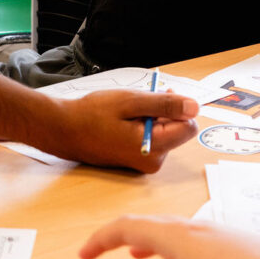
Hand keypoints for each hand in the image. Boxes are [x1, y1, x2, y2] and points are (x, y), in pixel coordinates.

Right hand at [46, 91, 197, 172]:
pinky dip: (143, 125)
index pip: (188, 127)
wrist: (64, 130)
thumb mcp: (130, 102)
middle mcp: (153, 161)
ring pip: (164, 132)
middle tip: (137, 103)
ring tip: (126, 112)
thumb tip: (194, 107)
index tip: (158, 96)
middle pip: (177, 129)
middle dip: (162, 112)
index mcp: (154, 148)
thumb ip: (164, 105)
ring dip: (151, 117)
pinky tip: (123, 121)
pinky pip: (152, 138)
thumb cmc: (92, 114)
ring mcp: (145, 163)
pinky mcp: (137, 160)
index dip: (177, 107)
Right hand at [79, 216, 259, 258]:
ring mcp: (218, 233)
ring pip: (175, 232)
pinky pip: (196, 242)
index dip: (101, 239)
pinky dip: (179, 253)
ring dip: (152, 244)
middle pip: (150, 224)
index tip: (84, 254)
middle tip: (106, 252)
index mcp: (178, 239)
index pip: (128, 227)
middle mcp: (195, 229)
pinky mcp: (237, 244)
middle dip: (124, 238)